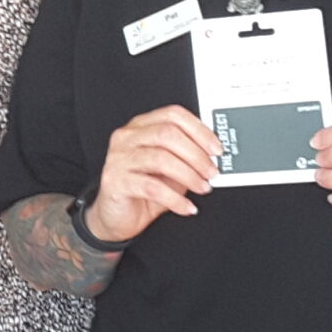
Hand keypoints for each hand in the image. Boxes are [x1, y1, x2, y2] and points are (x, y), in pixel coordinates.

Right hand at [87, 105, 223, 244]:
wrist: (117, 216)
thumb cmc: (143, 190)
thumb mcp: (169, 169)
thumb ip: (186, 156)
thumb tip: (213, 156)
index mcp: (140, 127)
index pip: (173, 115)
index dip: (199, 130)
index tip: (216, 149)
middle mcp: (127, 138)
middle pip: (167, 134)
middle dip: (196, 155)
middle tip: (212, 172)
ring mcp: (118, 159)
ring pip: (160, 159)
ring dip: (189, 175)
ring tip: (202, 187)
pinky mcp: (115, 182)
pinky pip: (152, 188)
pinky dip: (175, 199)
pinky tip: (186, 206)